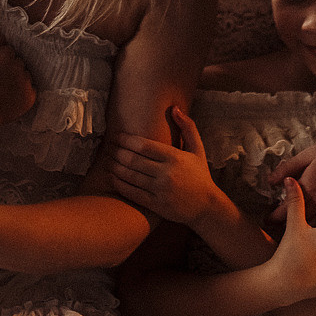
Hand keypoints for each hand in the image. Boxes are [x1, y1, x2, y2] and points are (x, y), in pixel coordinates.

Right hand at [0, 41, 36, 125]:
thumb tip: (3, 37)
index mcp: (5, 57)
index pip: (10, 50)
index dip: (2, 58)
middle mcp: (18, 67)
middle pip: (20, 61)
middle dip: (12, 66)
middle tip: (1, 78)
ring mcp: (26, 82)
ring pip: (27, 74)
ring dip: (20, 78)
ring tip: (7, 88)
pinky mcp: (30, 96)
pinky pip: (32, 88)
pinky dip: (25, 91)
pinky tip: (14, 95)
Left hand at [111, 105, 217, 224]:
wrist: (207, 207)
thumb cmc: (200, 176)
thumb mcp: (198, 150)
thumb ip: (188, 127)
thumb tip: (175, 108)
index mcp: (175, 157)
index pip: (144, 146)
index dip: (127, 140)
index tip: (117, 137)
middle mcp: (166, 173)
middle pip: (134, 160)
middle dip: (118, 153)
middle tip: (109, 148)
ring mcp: (160, 190)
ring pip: (131, 176)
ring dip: (116, 168)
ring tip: (108, 161)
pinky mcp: (156, 205)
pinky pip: (133, 193)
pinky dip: (120, 185)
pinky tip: (113, 178)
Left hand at [268, 134, 315, 222]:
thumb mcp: (306, 156)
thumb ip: (286, 169)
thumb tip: (270, 181)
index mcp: (309, 189)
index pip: (286, 209)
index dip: (274, 217)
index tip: (266, 220)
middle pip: (299, 221)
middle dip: (286, 225)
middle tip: (275, 226)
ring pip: (314, 225)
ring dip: (303, 226)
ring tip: (292, 225)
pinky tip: (312, 222)